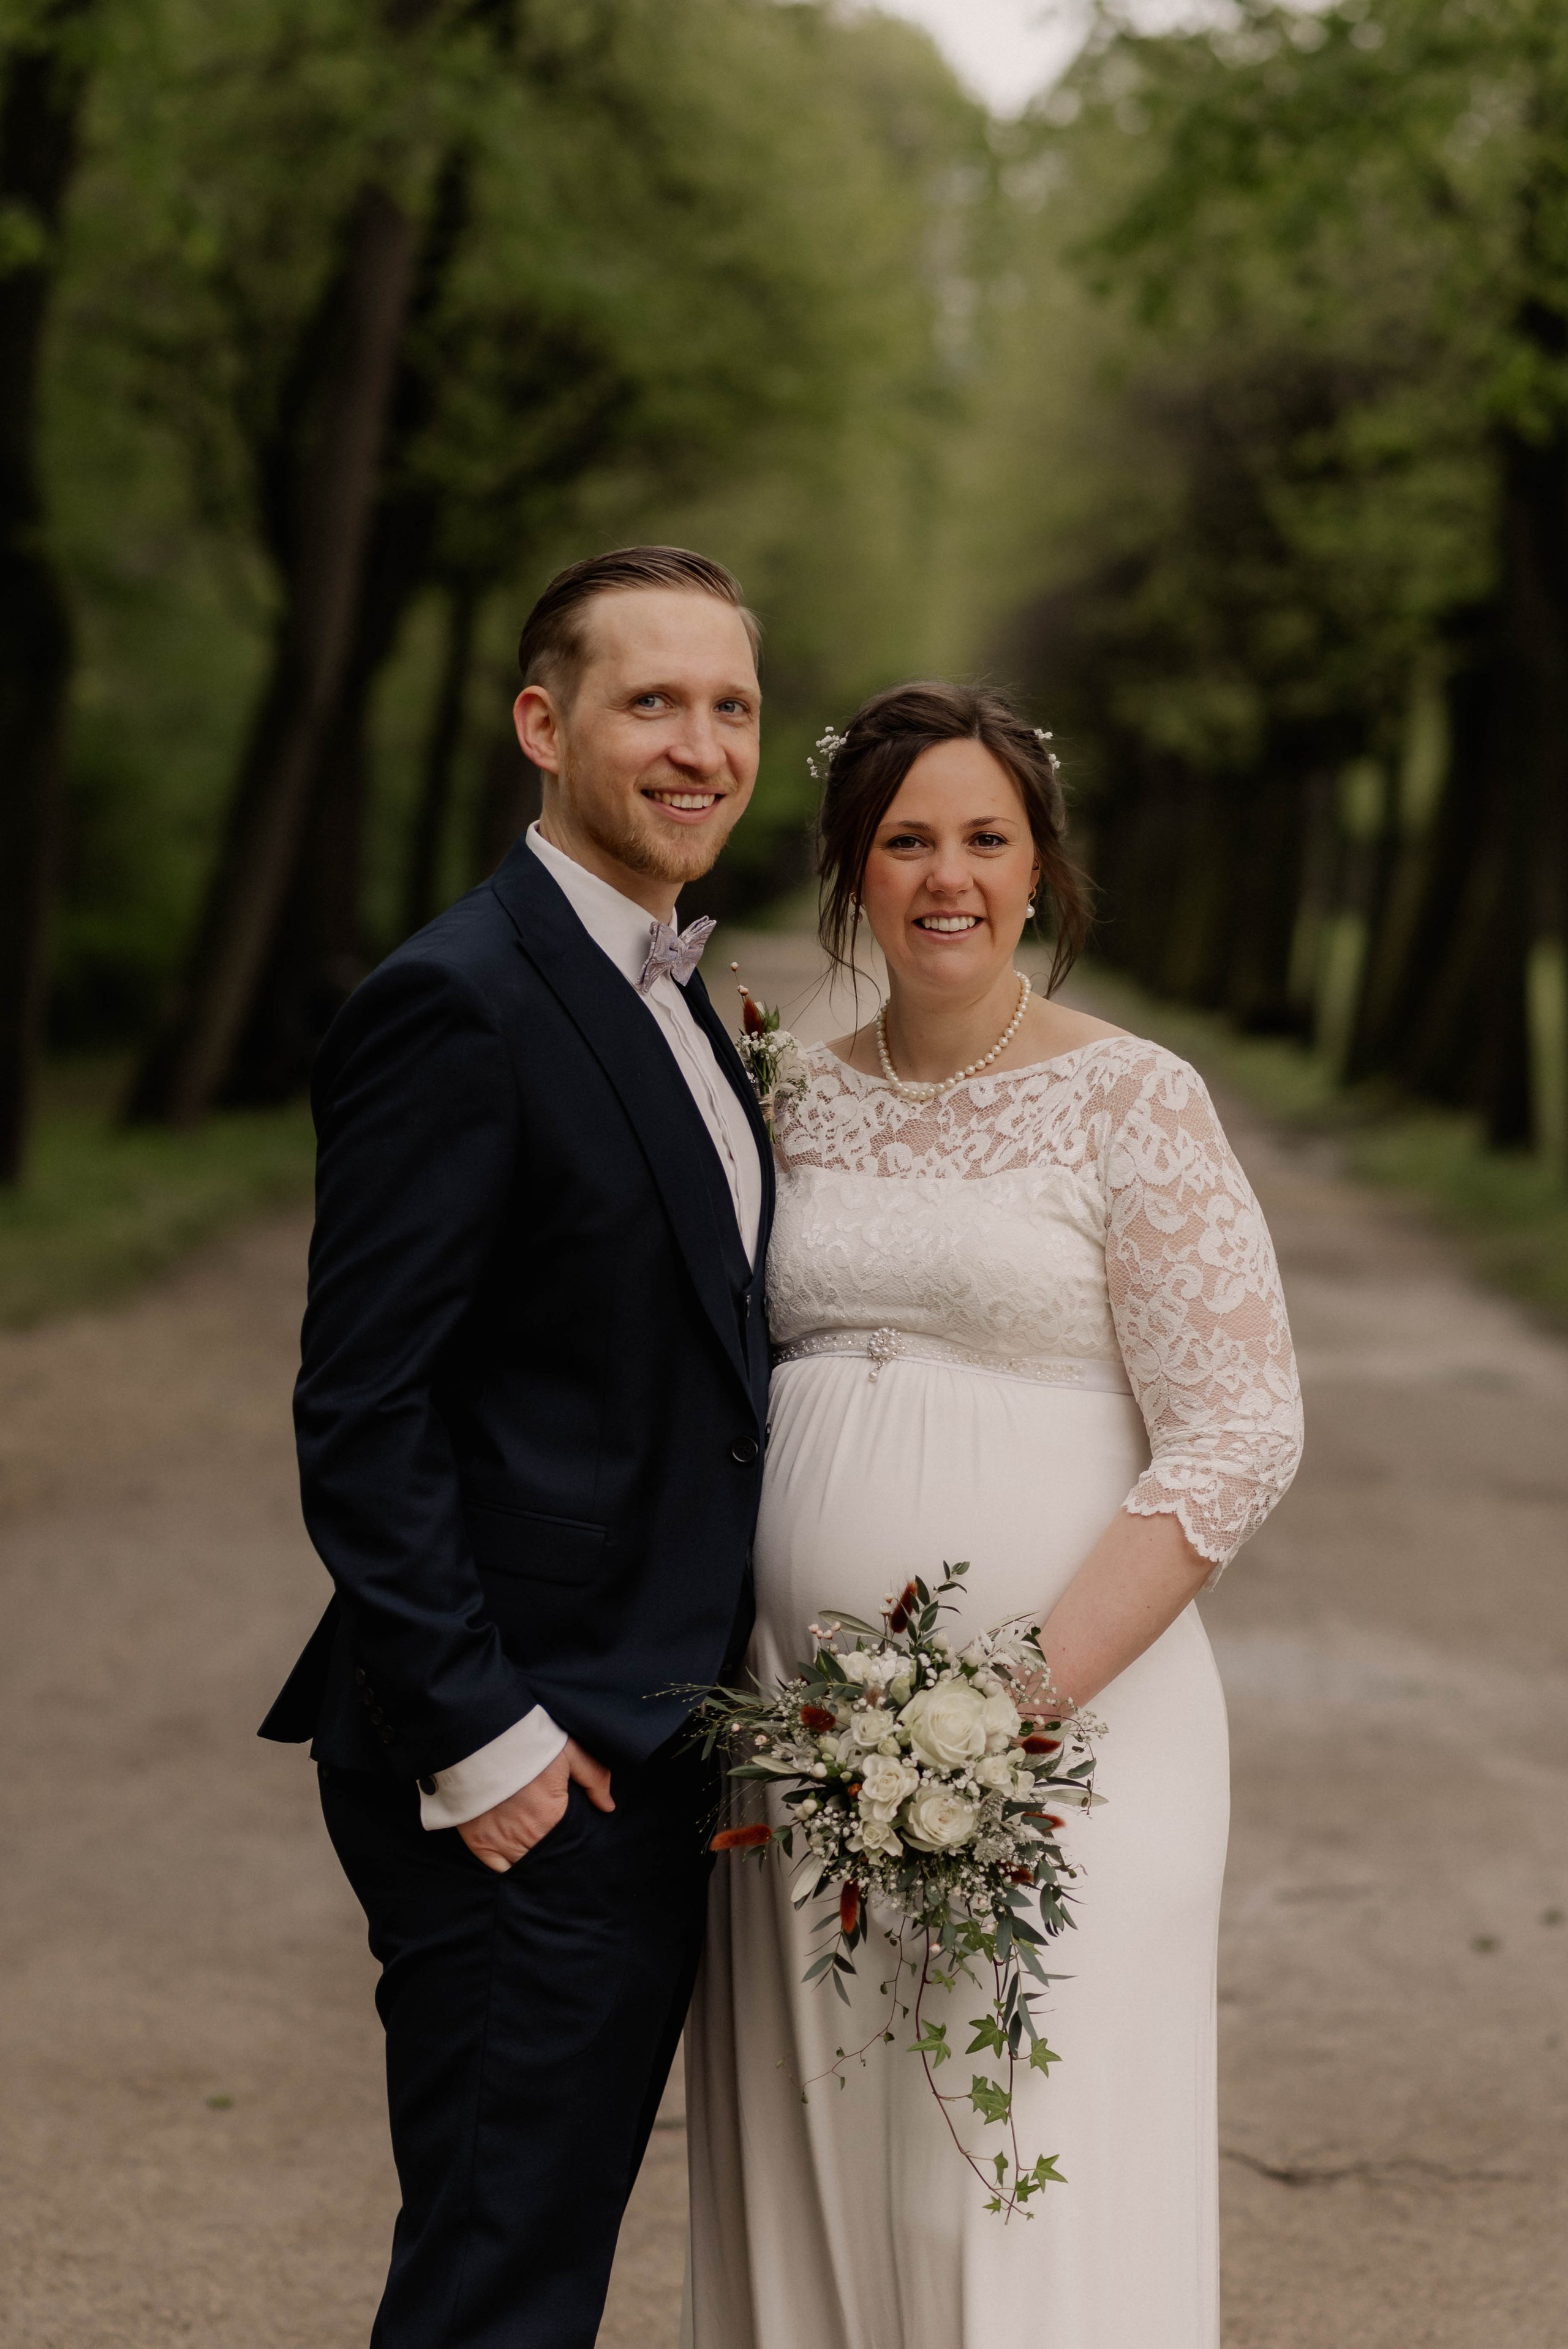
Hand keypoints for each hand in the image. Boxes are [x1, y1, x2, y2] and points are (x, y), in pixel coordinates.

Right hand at [457, 1738, 614, 1873]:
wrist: (480, 1738)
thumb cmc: (527, 1743)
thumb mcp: (568, 1751)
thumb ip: (593, 1777)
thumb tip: (608, 1806)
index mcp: (550, 1818)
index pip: (567, 1848)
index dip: (572, 1849)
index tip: (574, 1846)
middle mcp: (526, 1837)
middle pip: (545, 1862)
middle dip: (554, 1860)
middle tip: (559, 1856)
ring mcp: (499, 1841)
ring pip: (523, 1868)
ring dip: (532, 1864)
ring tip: (541, 1861)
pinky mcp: (478, 1841)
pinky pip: (497, 1870)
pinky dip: (507, 1870)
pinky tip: (516, 1866)